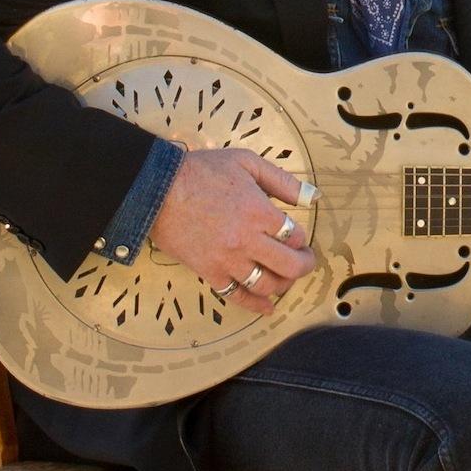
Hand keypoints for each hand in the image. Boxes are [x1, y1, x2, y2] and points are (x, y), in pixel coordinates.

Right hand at [147, 148, 317, 314]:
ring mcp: (228, 260)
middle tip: (305, 261)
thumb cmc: (202, 172)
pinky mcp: (209, 272)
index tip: (297, 237)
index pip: (297, 236)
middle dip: (304, 265)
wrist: (157, 189)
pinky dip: (255, 305)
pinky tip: (267, 307)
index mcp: (260, 213)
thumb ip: (283, 181)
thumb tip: (313, 196)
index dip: (301, 238)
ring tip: (286, 278)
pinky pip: (237, 296)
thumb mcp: (248, 163)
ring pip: (267, 285)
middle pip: (290, 266)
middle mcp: (248, 241)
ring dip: (283, 284)